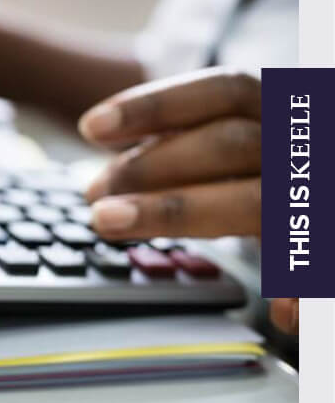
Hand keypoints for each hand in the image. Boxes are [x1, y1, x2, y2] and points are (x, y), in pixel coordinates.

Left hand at [77, 69, 294, 333]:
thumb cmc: (258, 173)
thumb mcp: (227, 147)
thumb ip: (178, 154)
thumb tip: (100, 187)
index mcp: (279, 109)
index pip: (222, 91)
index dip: (155, 105)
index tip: (91, 127)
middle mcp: (301, 146)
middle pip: (227, 144)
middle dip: (148, 168)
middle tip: (92, 195)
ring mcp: (313, 194)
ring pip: (254, 200)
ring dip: (173, 213)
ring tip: (111, 223)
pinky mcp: (320, 243)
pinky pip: (313, 262)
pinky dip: (300, 289)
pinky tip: (277, 311)